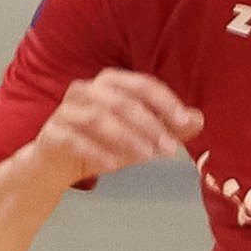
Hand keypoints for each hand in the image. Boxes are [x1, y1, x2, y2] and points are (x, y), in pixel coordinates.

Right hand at [34, 70, 200, 180]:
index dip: (165, 102)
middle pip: (121, 101)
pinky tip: (114, 166)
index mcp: (109, 83)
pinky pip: (75, 140)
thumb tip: (198, 119)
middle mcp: (85, 90)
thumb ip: (168, 127)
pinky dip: (97, 153)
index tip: (184, 122)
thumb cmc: (98, 143)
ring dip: (127, 138)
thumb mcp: (138, 136)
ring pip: (98, 118)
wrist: (53, 165)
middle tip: (169, 149)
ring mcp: (65, 111)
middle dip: (149, 125)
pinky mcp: (51, 134)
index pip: (141, 85)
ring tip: (147, 157)